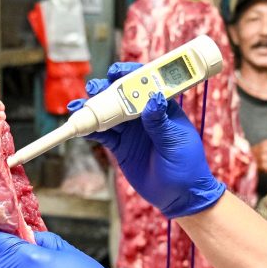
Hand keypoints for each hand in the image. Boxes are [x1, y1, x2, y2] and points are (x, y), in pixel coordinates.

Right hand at [70, 62, 225, 218]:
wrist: (180, 195)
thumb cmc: (187, 166)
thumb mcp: (175, 142)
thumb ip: (160, 123)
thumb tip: (153, 98)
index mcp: (163, 107)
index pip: (146, 84)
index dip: (130, 74)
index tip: (116, 72)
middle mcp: (144, 115)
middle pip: (122, 94)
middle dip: (106, 88)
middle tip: (94, 88)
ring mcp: (131, 130)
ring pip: (109, 111)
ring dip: (94, 106)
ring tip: (80, 106)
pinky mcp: (121, 146)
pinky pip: (103, 133)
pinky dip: (91, 129)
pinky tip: (81, 126)